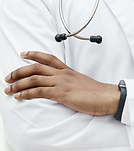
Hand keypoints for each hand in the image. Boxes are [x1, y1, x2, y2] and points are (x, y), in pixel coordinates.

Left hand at [4, 51, 119, 115]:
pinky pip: (38, 91)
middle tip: (8, 77)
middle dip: (19, 71)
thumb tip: (63, 87)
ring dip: (18, 84)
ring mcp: (61, 83)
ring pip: (34, 79)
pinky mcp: (61, 93)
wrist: (106, 97)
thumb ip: (71, 82)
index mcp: (68, 71)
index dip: (34, 54)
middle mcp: (63, 74)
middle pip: (36, 68)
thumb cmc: (97, 93)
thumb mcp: (82, 83)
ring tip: (8, 89)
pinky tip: (19, 96)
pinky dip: (26, 93)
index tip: (23, 54)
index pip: (48, 58)